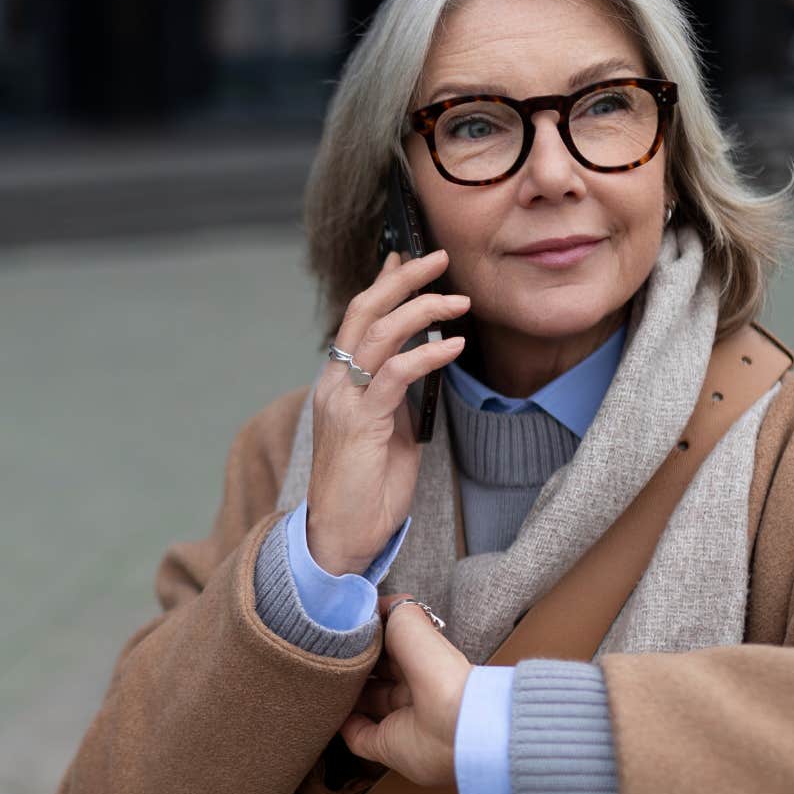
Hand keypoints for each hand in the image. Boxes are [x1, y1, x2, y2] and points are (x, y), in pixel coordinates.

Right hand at [306, 249, 468, 574]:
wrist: (342, 536)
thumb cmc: (368, 490)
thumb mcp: (391, 432)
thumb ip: (398, 397)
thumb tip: (421, 365)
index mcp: (339, 384)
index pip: (359, 318)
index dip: (384, 283)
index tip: (408, 257)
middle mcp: (334, 384)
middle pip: (365, 310)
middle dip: (404, 278)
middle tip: (439, 258)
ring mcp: (343, 401)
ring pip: (379, 332)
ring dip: (423, 309)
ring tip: (459, 302)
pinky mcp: (360, 422)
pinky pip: (396, 372)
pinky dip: (428, 354)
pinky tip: (453, 346)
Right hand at [339, 594, 472, 786]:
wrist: (455, 727)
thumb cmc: (437, 672)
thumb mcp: (412, 624)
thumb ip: (392, 609)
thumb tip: (371, 604)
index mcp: (422, 660)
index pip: (390, 646)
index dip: (367, 637)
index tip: (341, 629)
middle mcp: (412, 690)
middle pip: (376, 675)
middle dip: (353, 665)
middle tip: (325, 653)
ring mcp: (399, 719)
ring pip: (364, 704)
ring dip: (344, 694)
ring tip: (321, 679)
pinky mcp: (387, 747)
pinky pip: (358, 735)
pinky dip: (341, 725)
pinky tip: (329, 709)